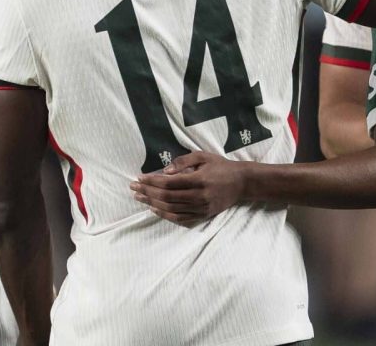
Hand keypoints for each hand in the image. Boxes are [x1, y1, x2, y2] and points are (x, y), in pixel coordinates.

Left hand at [130, 151, 245, 225]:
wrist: (242, 183)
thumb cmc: (221, 166)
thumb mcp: (203, 156)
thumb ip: (183, 162)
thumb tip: (164, 172)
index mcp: (199, 180)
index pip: (169, 183)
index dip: (151, 181)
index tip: (139, 178)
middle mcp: (199, 196)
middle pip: (167, 197)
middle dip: (147, 192)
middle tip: (133, 188)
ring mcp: (201, 208)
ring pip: (171, 209)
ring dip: (152, 204)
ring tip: (140, 199)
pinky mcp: (203, 215)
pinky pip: (180, 218)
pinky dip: (165, 215)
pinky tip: (155, 209)